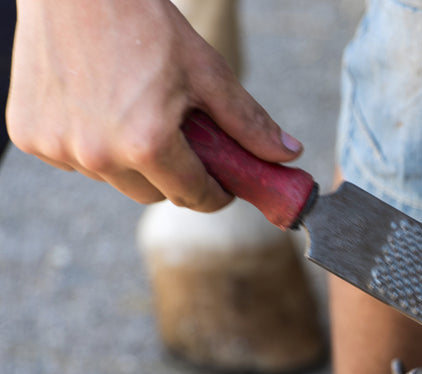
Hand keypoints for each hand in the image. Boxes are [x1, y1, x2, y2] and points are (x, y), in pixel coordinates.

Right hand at [7, 0, 301, 209]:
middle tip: (185, 143)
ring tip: (137, 112)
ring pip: (113, 179)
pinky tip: (98, 106)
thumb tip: (289, 155)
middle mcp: (98, 155)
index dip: (218, 193)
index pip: (195, 197)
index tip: (225, 184)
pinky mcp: (29, 136)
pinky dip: (91, 145)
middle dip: (175, 177)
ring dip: (130, 161)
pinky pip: (75, 160)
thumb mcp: (208, 74)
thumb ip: (248, 123)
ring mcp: (59, 148)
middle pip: (153, 195)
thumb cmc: (146, 25)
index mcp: (148, 144)